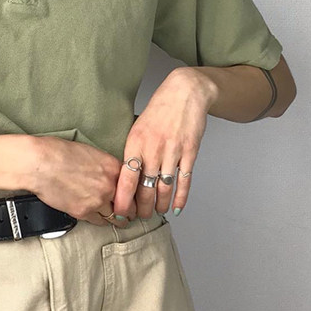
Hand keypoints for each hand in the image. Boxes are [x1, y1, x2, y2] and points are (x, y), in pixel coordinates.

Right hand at [28, 136, 136, 226]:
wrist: (40, 163)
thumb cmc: (58, 152)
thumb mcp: (89, 152)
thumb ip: (104, 166)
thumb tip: (107, 175)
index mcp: (113, 167)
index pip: (133, 186)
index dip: (135, 195)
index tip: (135, 199)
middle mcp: (109, 185)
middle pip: (129, 205)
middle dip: (131, 210)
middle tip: (131, 214)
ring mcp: (98, 200)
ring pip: (116, 217)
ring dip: (118, 219)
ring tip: (120, 221)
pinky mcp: (84, 212)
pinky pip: (98, 222)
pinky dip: (100, 221)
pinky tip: (101, 220)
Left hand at [112, 67, 215, 218]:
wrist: (185, 93)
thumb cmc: (158, 111)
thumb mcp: (136, 128)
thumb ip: (131, 152)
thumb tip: (122, 176)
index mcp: (135, 144)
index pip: (126, 179)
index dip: (123, 200)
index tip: (120, 213)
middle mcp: (153, 150)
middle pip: (145, 188)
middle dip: (142, 208)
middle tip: (139, 217)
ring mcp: (173, 152)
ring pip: (164, 187)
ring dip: (160, 204)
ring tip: (156, 212)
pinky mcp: (190, 153)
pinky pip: (184, 180)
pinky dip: (181, 197)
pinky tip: (177, 207)